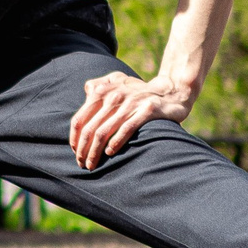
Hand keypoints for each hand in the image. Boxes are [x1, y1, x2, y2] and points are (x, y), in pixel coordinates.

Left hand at [69, 70, 195, 171]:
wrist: (171, 91)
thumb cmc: (140, 92)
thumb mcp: (118, 82)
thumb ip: (99, 86)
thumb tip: (86, 92)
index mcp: (103, 91)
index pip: (80, 118)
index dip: (75, 138)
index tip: (76, 152)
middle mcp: (114, 95)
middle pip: (90, 128)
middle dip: (83, 149)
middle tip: (82, 163)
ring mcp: (130, 102)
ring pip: (105, 131)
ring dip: (95, 151)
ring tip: (92, 164)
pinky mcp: (147, 110)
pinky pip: (126, 128)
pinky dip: (115, 142)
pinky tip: (110, 153)